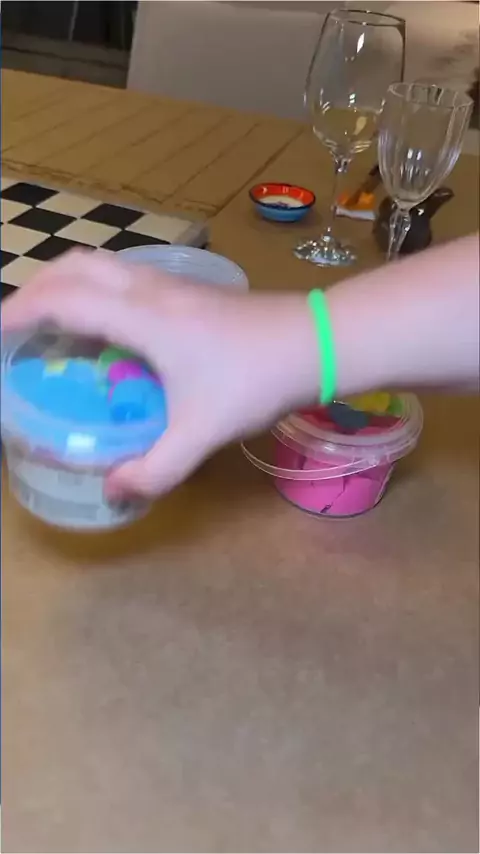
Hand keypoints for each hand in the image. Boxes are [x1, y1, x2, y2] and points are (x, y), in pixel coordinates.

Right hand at [2, 250, 316, 496]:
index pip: (64, 300)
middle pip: (76, 265)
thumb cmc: (259, 379)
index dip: (20, 311)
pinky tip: (110, 325)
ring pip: (104, 264)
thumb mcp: (203, 433)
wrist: (318, 341)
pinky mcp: (192, 290)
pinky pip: (127, 275)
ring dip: (69, 282)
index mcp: (143, 318)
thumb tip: (112, 489)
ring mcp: (174, 284)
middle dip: (37, 286)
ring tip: (54, 318)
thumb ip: (156, 468)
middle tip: (17, 322)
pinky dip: (99, 288)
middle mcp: (151, 289)